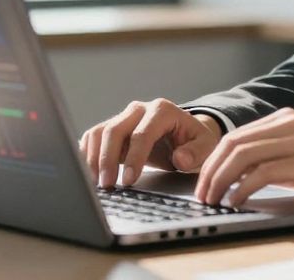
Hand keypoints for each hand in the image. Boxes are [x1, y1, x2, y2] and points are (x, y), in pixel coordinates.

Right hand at [79, 99, 222, 187]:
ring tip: (97, 183)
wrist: (183, 134)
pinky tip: (89, 173)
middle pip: (114, 130)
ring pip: (99, 132)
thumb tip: (180, 158)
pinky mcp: (112, 127)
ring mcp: (123, 116)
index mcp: (162, 110)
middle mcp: (139, 109)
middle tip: (107, 185)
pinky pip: (93, 137)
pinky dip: (88, 154)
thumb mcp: (205, 145)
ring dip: (94, 158)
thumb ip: (196, 152)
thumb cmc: (194, 141)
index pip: (142, 133)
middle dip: (107, 159)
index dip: (134, 157)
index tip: (129, 180)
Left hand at [195, 108, 293, 207]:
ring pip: (243, 155)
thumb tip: (244, 178)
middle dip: (210, 171)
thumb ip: (278, 159)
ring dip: (221, 180)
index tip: (203, 182)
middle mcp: (289, 124)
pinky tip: (237, 200)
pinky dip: (243, 188)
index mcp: (287, 119)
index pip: (236, 136)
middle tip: (201, 195)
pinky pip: (263, 172)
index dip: (213, 160)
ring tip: (213, 200)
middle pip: (232, 143)